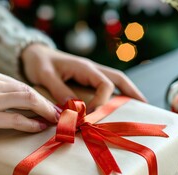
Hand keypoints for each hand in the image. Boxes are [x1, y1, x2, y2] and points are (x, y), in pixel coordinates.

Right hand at [0, 68, 59, 166]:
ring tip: (54, 120)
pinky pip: (16, 119)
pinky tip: (39, 127)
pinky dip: (31, 123)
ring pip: (27, 100)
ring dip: (44, 111)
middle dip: (45, 102)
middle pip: (27, 90)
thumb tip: (8, 103)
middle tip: (57, 113)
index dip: (36, 95)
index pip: (19, 83)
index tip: (46, 105)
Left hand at [21, 44, 146, 111]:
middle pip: (118, 78)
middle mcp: (91, 69)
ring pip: (115, 81)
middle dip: (132, 92)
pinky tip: (118, 105)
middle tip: (145, 106)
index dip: (101, 102)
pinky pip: (105, 86)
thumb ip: (59, 90)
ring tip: (139, 106)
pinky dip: (115, 94)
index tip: (90, 117)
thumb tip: (74, 110)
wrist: (33, 54)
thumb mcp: (45, 75)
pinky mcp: (86, 79)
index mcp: (84, 67)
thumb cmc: (39, 63)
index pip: (104, 84)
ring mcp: (90, 74)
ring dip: (127, 92)